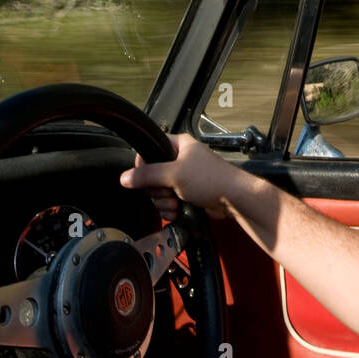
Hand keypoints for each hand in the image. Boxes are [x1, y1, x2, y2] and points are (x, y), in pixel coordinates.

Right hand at [119, 133, 238, 218]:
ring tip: (176, 204)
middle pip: (151, 175)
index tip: (144, 177)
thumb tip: (124, 178)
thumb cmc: (210, 179)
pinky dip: (170, 209)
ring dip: (163, 202)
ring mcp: (184, 178)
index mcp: (179, 145)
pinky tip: (177, 212)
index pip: (150, 150)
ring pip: (159, 192)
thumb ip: (147, 175)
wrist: (234, 199)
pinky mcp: (187, 194)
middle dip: (157, 190)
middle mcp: (180, 159)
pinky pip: (168, 202)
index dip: (143, 165)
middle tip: (168, 193)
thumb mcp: (174, 174)